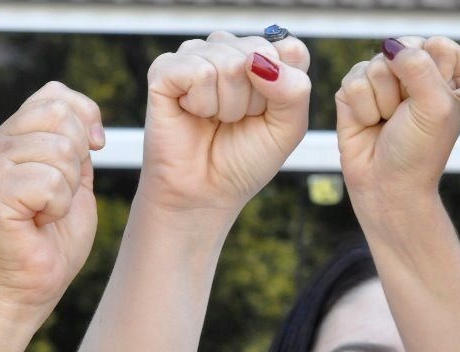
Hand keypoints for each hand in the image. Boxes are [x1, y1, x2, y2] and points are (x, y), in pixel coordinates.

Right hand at [0, 81, 103, 311]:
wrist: (28, 283)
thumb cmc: (53, 237)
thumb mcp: (76, 181)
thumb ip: (78, 148)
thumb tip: (88, 121)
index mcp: (19, 136)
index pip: (57, 95)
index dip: (87, 118)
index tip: (94, 150)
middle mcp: (1, 144)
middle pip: (61, 115)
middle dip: (80, 156)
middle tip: (63, 191)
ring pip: (60, 150)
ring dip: (69, 188)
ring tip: (49, 209)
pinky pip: (50, 182)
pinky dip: (58, 207)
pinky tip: (41, 220)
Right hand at [139, 32, 310, 213]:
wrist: (204, 193)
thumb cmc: (244, 161)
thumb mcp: (287, 129)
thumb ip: (294, 90)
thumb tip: (259, 60)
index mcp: (263, 60)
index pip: (290, 49)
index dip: (285, 89)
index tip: (266, 114)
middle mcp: (229, 50)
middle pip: (260, 53)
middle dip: (254, 99)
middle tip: (237, 121)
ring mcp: (196, 55)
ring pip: (230, 63)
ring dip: (228, 106)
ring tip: (215, 120)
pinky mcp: (165, 69)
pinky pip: (199, 72)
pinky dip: (202, 104)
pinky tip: (192, 114)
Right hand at [336, 36, 459, 201]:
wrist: (387, 186)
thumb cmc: (419, 151)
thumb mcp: (436, 106)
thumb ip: (419, 65)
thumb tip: (390, 46)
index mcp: (449, 74)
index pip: (437, 45)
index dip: (431, 74)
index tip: (432, 105)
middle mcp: (416, 73)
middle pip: (402, 49)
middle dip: (402, 86)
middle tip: (406, 115)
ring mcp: (383, 81)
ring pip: (374, 65)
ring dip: (381, 101)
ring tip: (387, 122)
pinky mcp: (355, 93)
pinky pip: (352, 80)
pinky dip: (361, 107)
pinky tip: (370, 123)